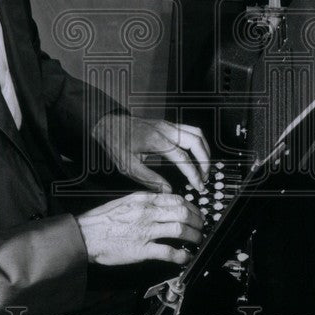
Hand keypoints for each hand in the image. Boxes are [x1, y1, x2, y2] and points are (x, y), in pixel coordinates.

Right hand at [75, 192, 204, 265]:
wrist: (85, 235)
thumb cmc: (101, 220)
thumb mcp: (125, 201)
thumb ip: (145, 201)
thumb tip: (163, 203)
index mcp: (143, 199)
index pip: (176, 199)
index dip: (192, 207)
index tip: (196, 213)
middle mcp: (147, 213)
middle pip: (183, 213)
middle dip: (198, 221)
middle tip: (201, 227)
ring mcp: (145, 231)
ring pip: (180, 230)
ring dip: (194, 237)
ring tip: (197, 241)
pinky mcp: (142, 249)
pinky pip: (168, 252)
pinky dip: (182, 255)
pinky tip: (185, 257)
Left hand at [91, 114, 210, 192]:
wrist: (109, 123)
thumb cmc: (116, 143)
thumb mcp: (128, 166)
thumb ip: (149, 179)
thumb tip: (167, 191)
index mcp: (155, 140)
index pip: (182, 157)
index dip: (193, 173)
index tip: (198, 185)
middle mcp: (165, 129)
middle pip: (196, 142)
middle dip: (205, 161)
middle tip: (204, 178)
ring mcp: (168, 125)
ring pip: (197, 133)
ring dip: (205, 151)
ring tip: (204, 167)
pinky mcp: (168, 124)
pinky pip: (191, 130)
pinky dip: (199, 143)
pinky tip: (197, 154)